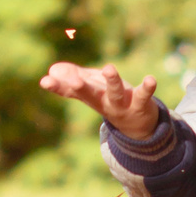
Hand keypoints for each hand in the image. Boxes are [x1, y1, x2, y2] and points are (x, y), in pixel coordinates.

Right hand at [40, 61, 159, 139]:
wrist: (138, 128)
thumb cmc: (111, 101)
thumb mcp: (92, 89)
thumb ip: (74, 78)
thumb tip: (53, 70)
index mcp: (90, 96)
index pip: (70, 91)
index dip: (58, 86)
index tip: (44, 81)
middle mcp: (103, 102)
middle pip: (89, 94)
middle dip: (81, 87)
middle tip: (74, 81)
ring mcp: (122, 105)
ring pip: (115, 93)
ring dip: (112, 81)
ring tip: (109, 68)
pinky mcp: (141, 105)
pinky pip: (144, 96)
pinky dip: (147, 88)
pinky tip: (151, 79)